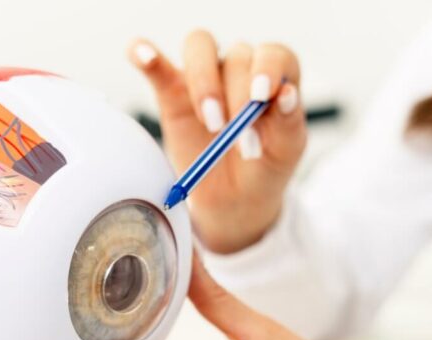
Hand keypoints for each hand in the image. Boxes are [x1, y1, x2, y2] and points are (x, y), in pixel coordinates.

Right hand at [128, 33, 306, 253]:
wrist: (236, 199)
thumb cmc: (265, 168)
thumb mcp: (286, 153)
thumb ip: (289, 122)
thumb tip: (287, 93)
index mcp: (277, 77)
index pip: (273, 55)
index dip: (267, 68)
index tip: (260, 97)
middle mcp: (241, 68)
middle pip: (237, 57)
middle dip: (237, 100)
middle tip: (237, 142)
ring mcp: (205, 77)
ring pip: (200, 48)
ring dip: (203, 82)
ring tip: (210, 123)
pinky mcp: (173, 91)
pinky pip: (157, 66)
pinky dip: (146, 55)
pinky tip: (143, 55)